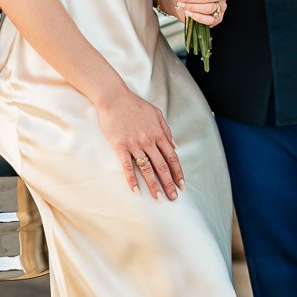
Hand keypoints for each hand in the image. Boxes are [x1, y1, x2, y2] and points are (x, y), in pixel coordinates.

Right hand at [95, 85, 184, 199]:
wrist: (114, 98)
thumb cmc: (135, 105)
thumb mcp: (156, 113)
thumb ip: (166, 130)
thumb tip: (174, 146)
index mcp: (158, 133)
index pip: (171, 157)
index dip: (178, 172)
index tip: (182, 184)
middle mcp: (149, 141)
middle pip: (162, 166)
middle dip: (169, 183)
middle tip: (173, 197)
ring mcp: (135, 144)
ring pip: (147, 169)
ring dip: (153, 185)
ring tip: (158, 197)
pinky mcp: (120, 146)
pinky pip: (127, 166)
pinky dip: (131, 179)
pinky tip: (135, 190)